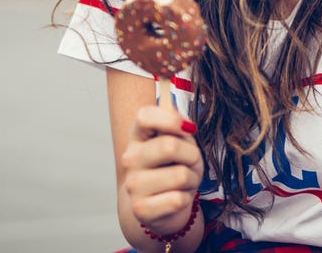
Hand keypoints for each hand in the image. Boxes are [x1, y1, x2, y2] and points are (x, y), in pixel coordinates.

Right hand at [120, 104, 203, 234]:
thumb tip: (175, 112)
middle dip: (192, 155)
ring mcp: (133, 185)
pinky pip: (177, 199)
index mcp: (138, 136)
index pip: (144, 116)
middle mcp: (130, 159)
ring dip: (191, 179)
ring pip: (179, 175)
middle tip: (191, 162)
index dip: (170, 118)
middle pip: (169, 146)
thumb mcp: (181, 141)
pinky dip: (186, 198)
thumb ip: (177, 125)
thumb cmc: (175, 166)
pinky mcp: (141, 209)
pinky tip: (177, 198)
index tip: (188, 128)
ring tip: (183, 182)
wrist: (165, 205)